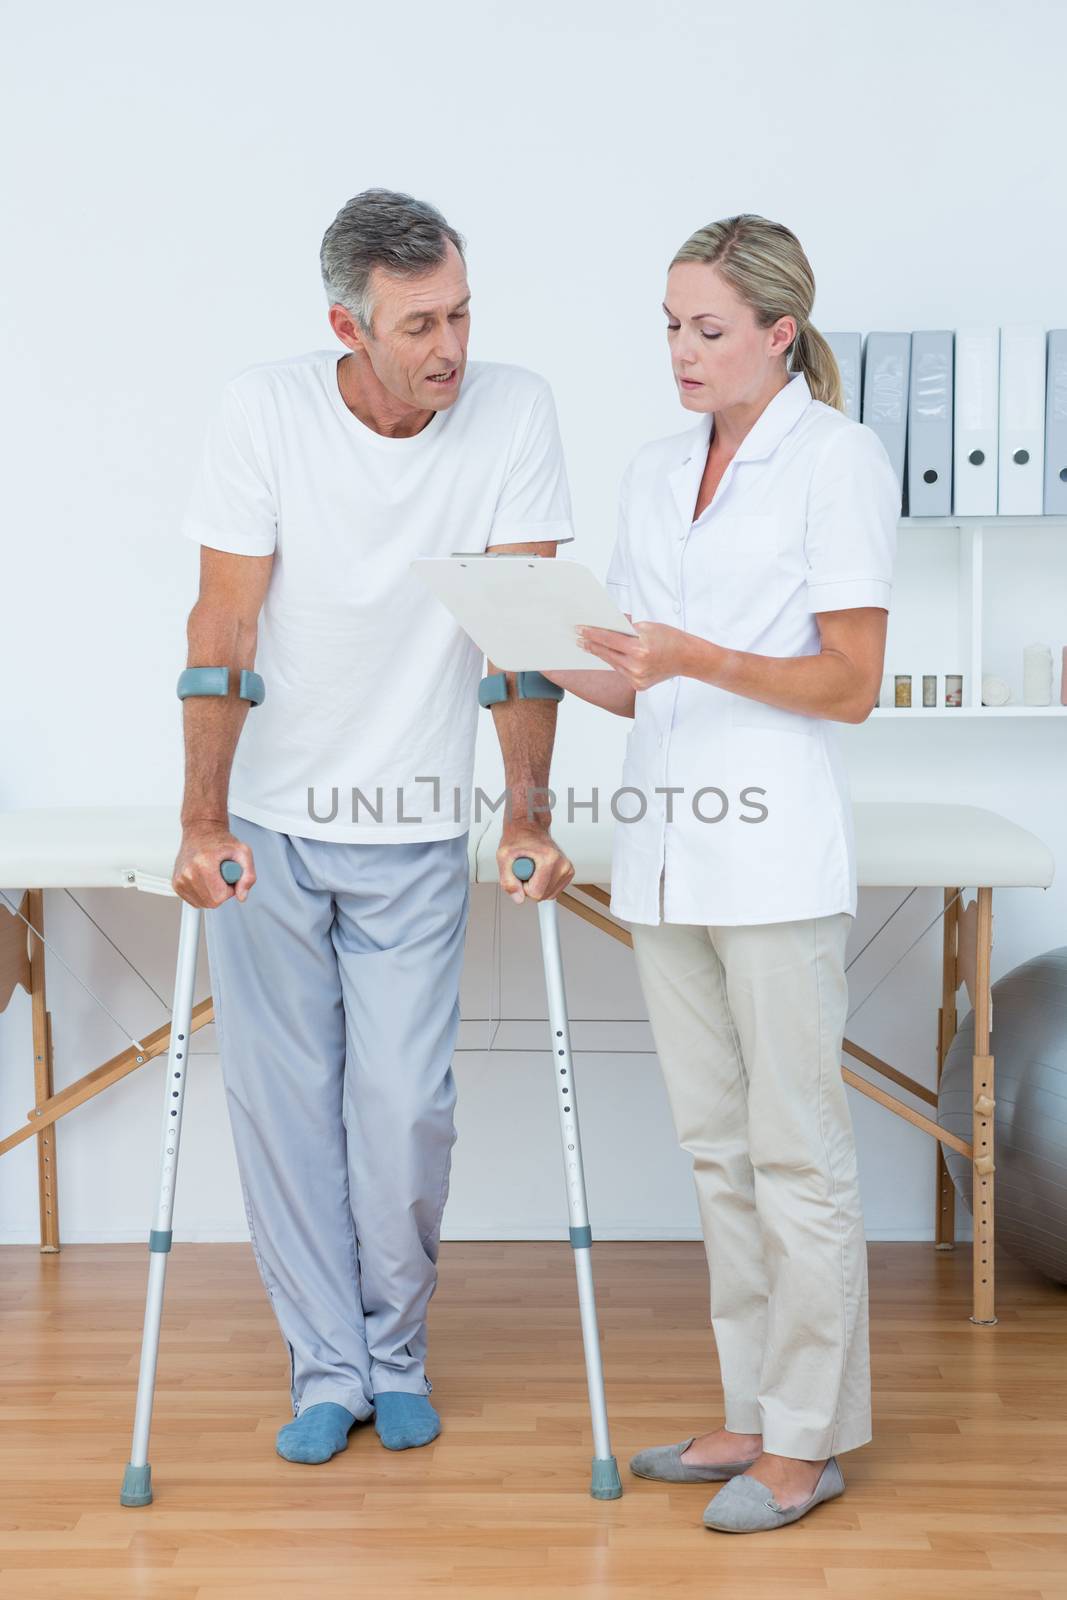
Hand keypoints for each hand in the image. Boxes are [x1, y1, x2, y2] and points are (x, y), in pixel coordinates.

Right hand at [172, 823, 255, 906]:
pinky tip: (204, 878)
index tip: (228, 876)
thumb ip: (248, 876)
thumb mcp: (243, 853)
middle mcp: (188, 872)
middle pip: (210, 902)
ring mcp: (180, 879)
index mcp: (204, 864)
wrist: (201, 831)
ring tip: (212, 875)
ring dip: (211, 893)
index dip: (229, 889)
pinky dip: (202, 893)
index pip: (219, 897)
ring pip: (202, 903)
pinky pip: (194, 900)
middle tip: (221, 875)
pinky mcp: (176, 883)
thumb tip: (242, 896)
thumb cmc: (220, 841)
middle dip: (221, 892)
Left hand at [496, 825, 574, 903]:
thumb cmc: (518, 838)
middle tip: (526, 868)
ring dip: (537, 885)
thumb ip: (508, 881)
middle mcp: (562, 864)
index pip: (536, 893)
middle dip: (530, 886)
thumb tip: (519, 898)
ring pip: (549, 895)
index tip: (521, 871)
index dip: (523, 886)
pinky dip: (543, 884)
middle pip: (543, 896)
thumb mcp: (504, 857)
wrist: (529, 827)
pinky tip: (539, 871)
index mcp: (549, 859)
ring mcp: (567, 868)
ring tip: (532, 868)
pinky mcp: (568, 872)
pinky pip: (553, 890)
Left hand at [576, 620, 691, 690]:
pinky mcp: (638, 685)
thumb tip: (607, 624)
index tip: (580, 629)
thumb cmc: (669, 638)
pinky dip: (615, 663)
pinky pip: (621, 671)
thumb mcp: (648, 626)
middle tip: (578, 638)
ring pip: (612, 663)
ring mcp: (637, 678)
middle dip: (592, 645)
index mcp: (640, 648)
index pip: (609, 639)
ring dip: (601, 654)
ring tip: (588, 645)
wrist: (687, 658)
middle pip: (607, 653)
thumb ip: (626, 626)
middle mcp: (637, 666)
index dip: (593, 634)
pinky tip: (607, 655)